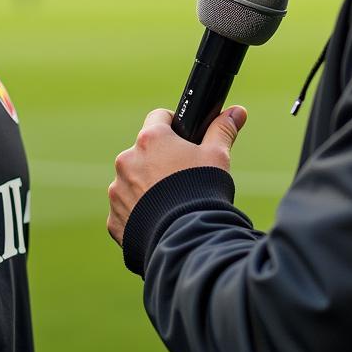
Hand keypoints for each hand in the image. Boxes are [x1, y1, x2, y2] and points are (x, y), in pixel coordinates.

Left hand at [107, 105, 246, 244]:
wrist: (185, 240)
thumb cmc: (201, 191)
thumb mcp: (217, 156)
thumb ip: (222, 130)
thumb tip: (237, 111)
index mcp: (150, 139)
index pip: (158, 117)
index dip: (173, 126)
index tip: (184, 139)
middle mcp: (127, 160)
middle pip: (144, 152)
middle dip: (160, 160)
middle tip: (181, 176)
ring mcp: (117, 189)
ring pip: (132, 180)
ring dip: (145, 186)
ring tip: (170, 202)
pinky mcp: (114, 218)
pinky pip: (125, 209)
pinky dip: (138, 213)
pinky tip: (158, 220)